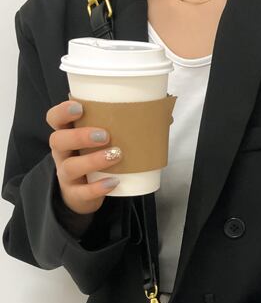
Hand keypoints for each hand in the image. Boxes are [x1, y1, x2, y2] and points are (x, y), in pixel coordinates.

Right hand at [46, 99, 122, 215]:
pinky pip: (83, 192)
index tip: (79, 107)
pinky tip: (113, 182)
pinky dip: (98, 187)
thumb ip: (122, 127)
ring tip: (115, 155)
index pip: (54, 119)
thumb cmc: (95, 158)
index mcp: (66, 135)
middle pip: (57, 140)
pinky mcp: (76, 194)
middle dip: (79, 136)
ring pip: (70, 167)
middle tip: (105, 135)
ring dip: (92, 160)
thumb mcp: (101, 142)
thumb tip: (163, 117)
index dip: (62, 112)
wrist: (82, 194)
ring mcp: (66, 175)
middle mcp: (62, 154)